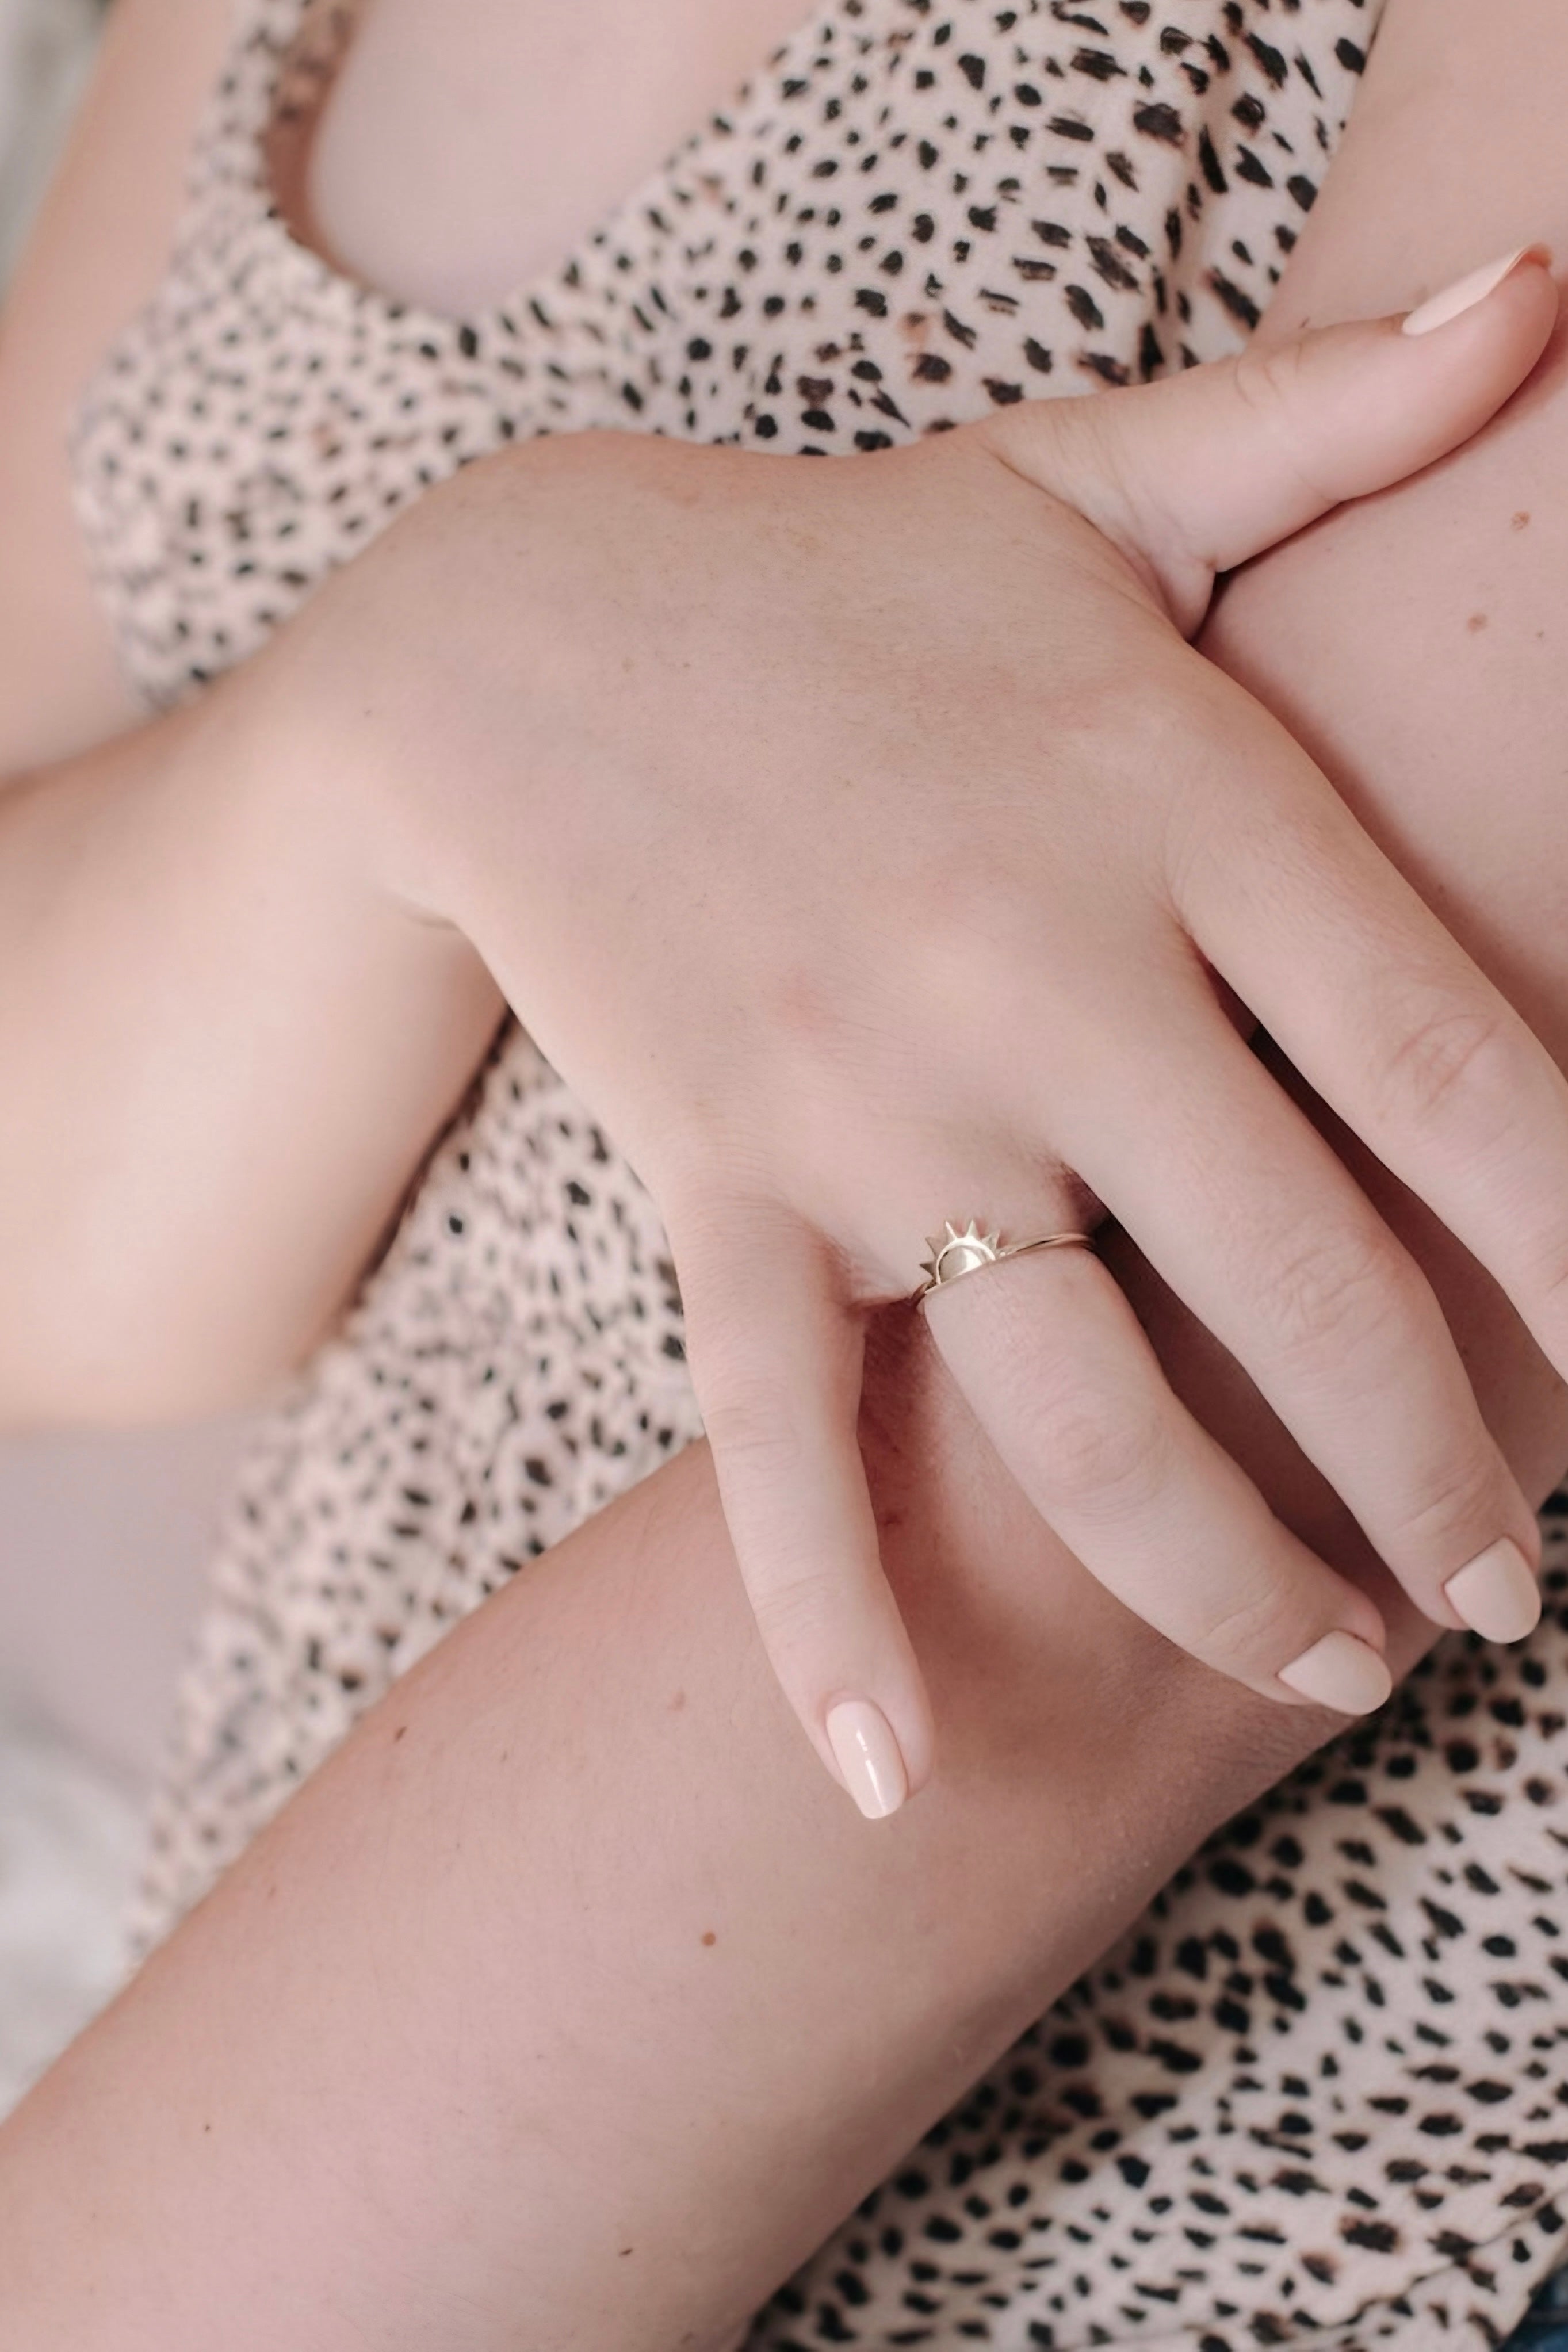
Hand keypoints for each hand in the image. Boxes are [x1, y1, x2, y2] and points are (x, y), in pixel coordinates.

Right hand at [292, 247, 1563, 1813]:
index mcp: (1179, 806)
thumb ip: (1330, 418)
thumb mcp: (1097, 484)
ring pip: (1077, 1411)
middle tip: (1507, 1592)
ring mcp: (869, 1097)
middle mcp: (1043, 974)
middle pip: (1305, 1288)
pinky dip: (823, 1615)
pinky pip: (775, 1432)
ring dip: (1223, 1574)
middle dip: (1438, 1473)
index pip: (1457, 1064)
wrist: (523, 625)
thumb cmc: (853, 574)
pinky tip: (889, 1779)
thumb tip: (1544, 295)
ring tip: (1324, 1664)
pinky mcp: (716, 1178)